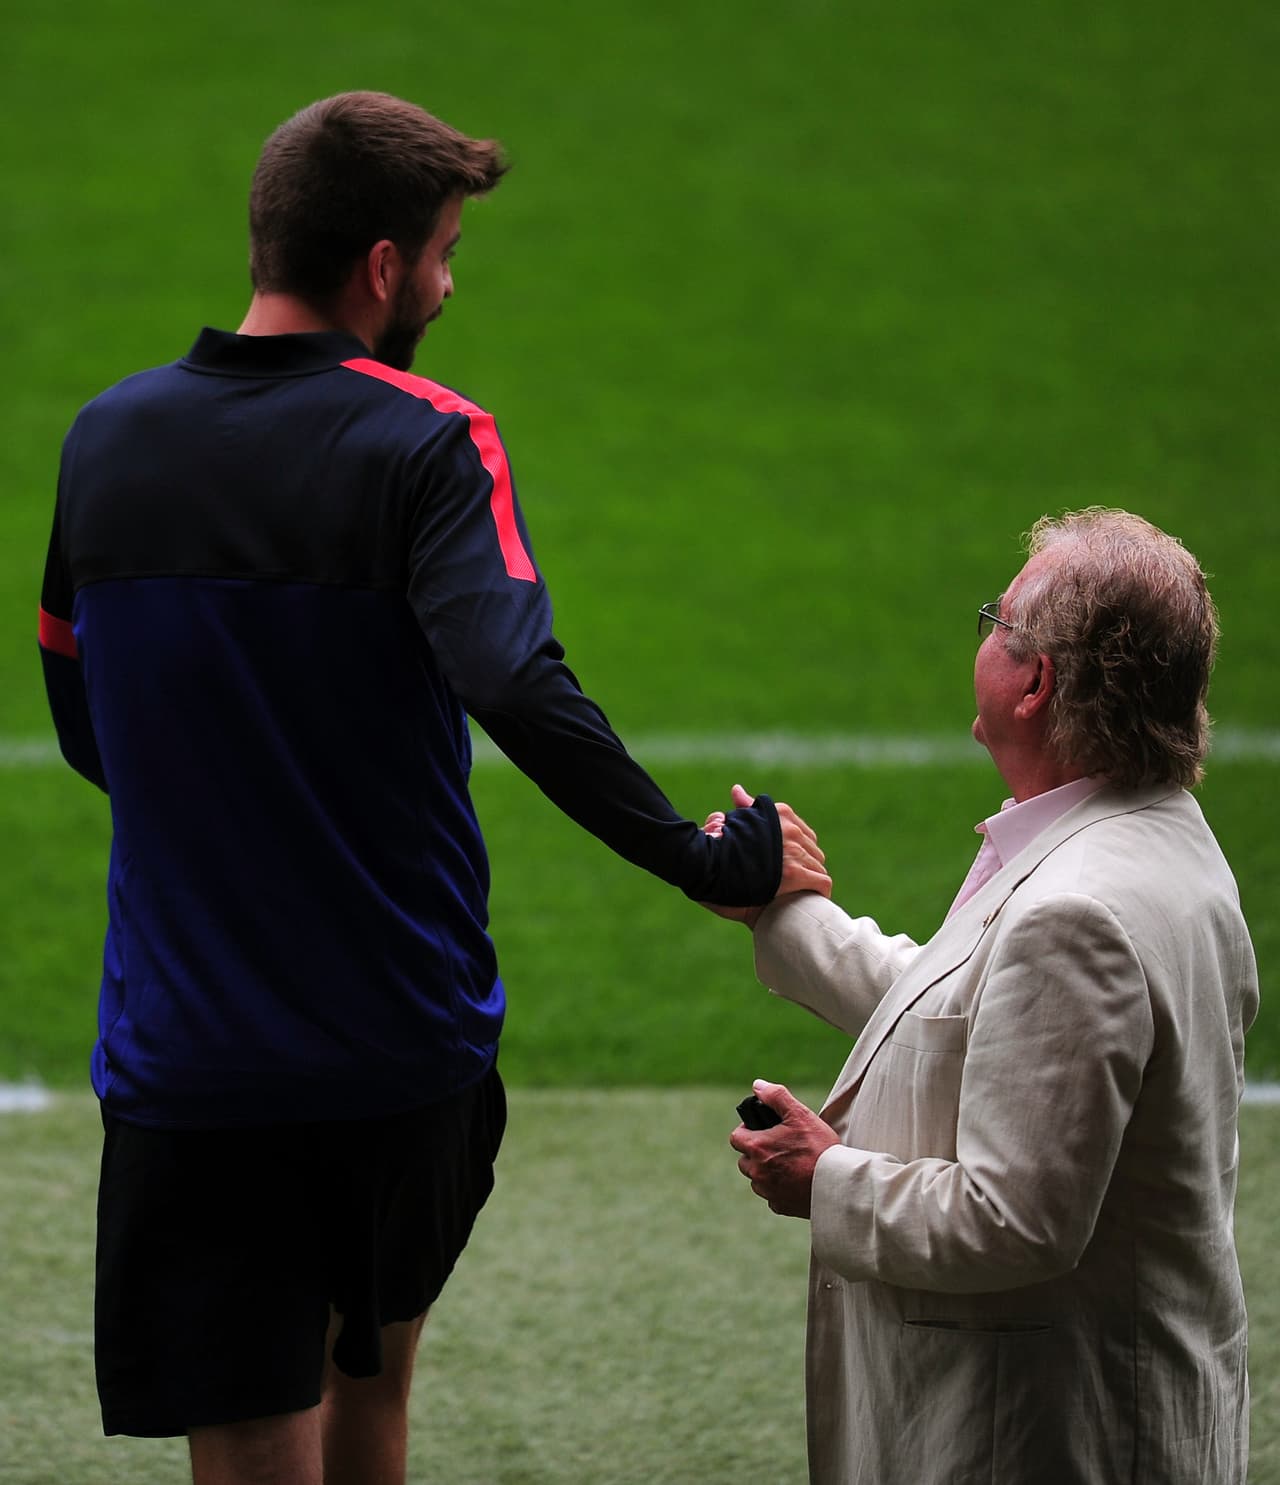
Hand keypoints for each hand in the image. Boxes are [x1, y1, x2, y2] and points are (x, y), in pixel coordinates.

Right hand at [701, 784, 830, 924]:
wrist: (709, 864)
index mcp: (780, 814)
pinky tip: (813, 898)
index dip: (798, 847)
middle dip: (806, 863)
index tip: (790, 860)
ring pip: (818, 866)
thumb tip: (737, 789)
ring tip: (802, 890)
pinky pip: (822, 882)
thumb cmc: (720, 845)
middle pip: (813, 849)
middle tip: (796, 878)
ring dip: (811, 878)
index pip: (803, 831)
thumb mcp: (733, 821)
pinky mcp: (795, 874)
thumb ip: (743, 807)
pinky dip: (820, 891)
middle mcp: (790, 831)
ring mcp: (793, 852)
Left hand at [729, 1079, 839, 1217]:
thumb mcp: (800, 1114)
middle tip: (778, 1146)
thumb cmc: (820, 1148)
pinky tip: (796, 1181)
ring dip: (766, 1171)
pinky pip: (771, 1196)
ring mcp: (767, 1191)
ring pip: (757, 1179)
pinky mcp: (780, 1206)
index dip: (747, 1131)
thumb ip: (776, 1096)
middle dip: (756, 1152)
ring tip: (789, 1163)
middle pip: (744, 1160)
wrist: (838, 1183)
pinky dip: (779, 1189)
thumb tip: (758, 1085)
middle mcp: (757, 1172)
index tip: (763, 1130)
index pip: (736, 1138)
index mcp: (757, 1148)